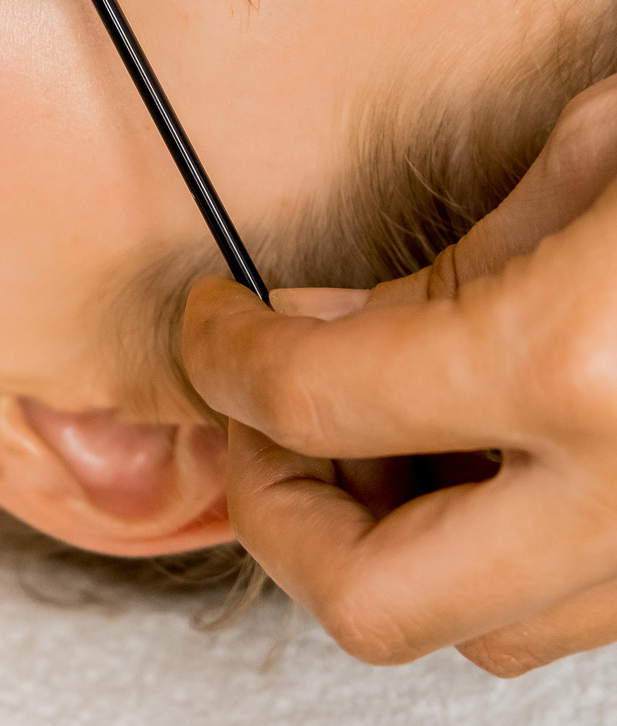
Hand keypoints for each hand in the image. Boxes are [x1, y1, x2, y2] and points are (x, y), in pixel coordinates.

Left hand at [182, 75, 616, 675]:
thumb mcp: (595, 161)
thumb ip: (445, 270)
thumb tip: (316, 326)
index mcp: (581, 366)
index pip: (320, 402)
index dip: (228, 363)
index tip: (209, 331)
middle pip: (374, 602)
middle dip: (275, 516)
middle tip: (246, 426)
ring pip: (477, 626)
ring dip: (378, 543)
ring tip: (348, 443)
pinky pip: (565, 600)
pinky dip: (480, 547)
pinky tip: (461, 460)